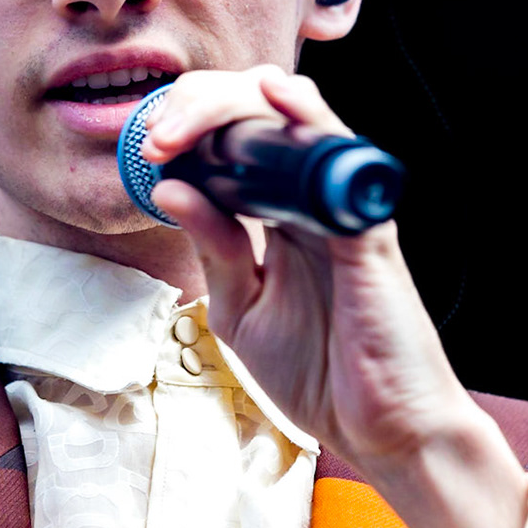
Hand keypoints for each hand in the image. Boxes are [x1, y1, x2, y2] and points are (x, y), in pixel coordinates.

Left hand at [141, 66, 527, 527]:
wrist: (383, 431)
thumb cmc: (321, 371)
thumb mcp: (241, 310)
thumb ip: (213, 249)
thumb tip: (173, 188)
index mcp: (279, 218)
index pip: (234, 144)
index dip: (186, 131)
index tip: (144, 150)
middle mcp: (311, 203)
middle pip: (259, 117)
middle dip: (198, 109)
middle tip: (156, 136)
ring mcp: (342, 212)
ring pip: (299, 121)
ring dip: (238, 104)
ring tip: (188, 113)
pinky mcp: (367, 232)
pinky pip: (341, 162)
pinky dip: (310, 121)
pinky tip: (277, 96)